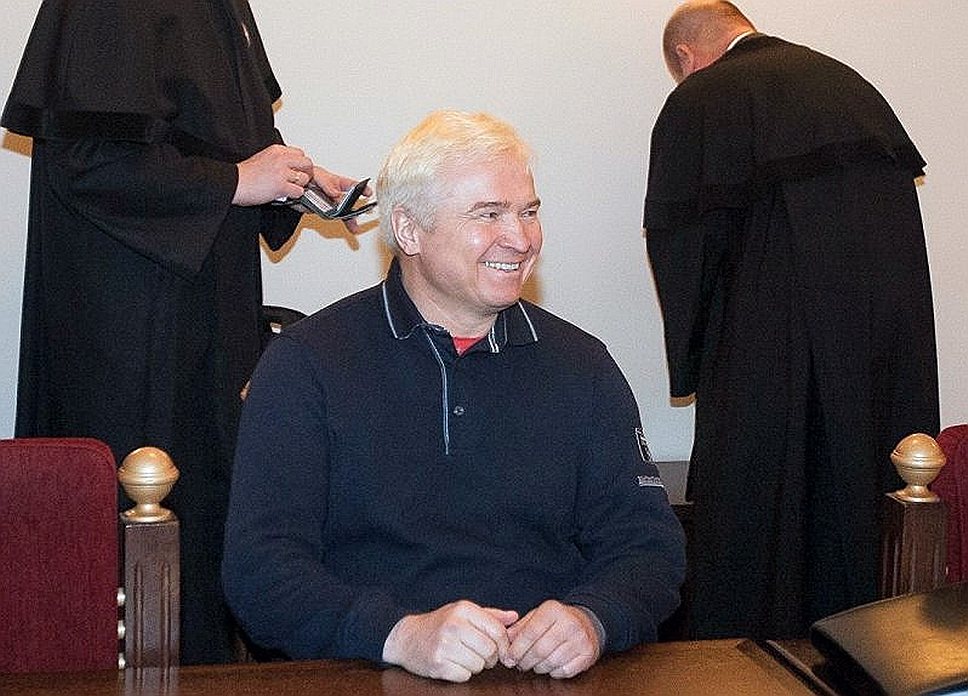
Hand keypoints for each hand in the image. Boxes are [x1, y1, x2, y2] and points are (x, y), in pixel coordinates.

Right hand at [233, 144, 313, 205]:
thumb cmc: (245, 174)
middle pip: (307, 163)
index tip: (297, 171)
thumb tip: (290, 167)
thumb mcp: (263, 158)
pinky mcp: (281, 186)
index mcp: (277, 150)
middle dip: (306, 173)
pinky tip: (287, 195)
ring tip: (291, 188)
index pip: (300, 154)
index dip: (300, 164)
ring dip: (300, 185)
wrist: (234, 183)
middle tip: (300, 180)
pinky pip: (299, 191)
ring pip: (305, 178)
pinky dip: (295, 195)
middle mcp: (281, 159)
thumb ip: (278, 160)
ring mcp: (282, 172)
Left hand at [309, 167, 372, 233]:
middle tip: (358, 214)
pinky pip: (328, 216)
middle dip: (354, 211)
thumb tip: (336, 193)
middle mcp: (333, 194)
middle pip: (347, 203)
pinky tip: (341, 221)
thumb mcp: (317, 174)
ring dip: (347, 218)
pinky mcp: (319, 211)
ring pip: (340, 212)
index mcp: (336, 182)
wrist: (291, 186)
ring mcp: (327, 203)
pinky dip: (333, 218)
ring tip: (353, 225)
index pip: (351, 185)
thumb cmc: (306, 176)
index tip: (368, 192)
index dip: (361, 188)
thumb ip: (327, 183)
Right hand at [382, 600, 518, 682]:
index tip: (500, 649)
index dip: (503, 644)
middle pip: (490, 650)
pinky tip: (454, 664)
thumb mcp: (463, 612)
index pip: (497, 631)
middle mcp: (454, 625)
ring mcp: (444, 645)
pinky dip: (463, 673)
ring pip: (479, 665)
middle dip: (490, 657)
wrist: (407, 638)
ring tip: (465, 657)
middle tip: (481, 655)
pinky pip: (464, 675)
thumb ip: (490, 615)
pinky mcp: (438, 664)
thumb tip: (515, 617)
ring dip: (476, 666)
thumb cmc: (440, 624)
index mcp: (463, 610)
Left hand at [505, 600, 600, 678]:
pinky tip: (550, 666)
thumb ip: (520, 627)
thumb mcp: (538, 616)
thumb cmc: (557, 620)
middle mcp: (569, 623)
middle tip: (519, 665)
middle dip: (525, 661)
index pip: (530, 632)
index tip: (509, 657)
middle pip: (540, 650)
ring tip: (534, 664)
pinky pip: (564, 671)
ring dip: (538, 668)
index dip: (517, 648)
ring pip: (551, 662)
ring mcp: (580, 639)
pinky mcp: (588, 654)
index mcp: (553, 610)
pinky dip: (553, 672)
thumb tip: (505, 640)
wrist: (587, 622)